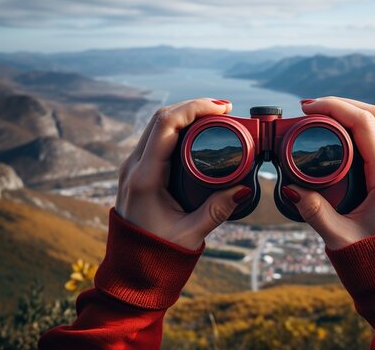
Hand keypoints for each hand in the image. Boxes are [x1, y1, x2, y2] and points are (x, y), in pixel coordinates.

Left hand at [115, 98, 250, 249]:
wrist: (131, 268)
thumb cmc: (157, 254)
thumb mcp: (190, 234)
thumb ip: (217, 211)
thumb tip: (243, 188)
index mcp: (145, 178)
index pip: (167, 125)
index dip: (195, 108)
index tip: (223, 108)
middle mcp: (133, 167)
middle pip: (161, 117)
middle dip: (193, 106)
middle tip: (225, 109)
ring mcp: (132, 167)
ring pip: (157, 124)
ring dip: (184, 114)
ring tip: (215, 116)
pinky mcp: (136, 171)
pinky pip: (155, 137)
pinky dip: (177, 127)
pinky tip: (197, 130)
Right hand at [284, 97, 374, 249]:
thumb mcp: (339, 238)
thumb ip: (314, 212)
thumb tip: (291, 188)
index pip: (365, 124)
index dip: (335, 107)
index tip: (308, 108)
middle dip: (344, 103)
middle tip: (312, 108)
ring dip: (353, 113)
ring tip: (322, 117)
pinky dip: (362, 129)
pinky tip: (340, 136)